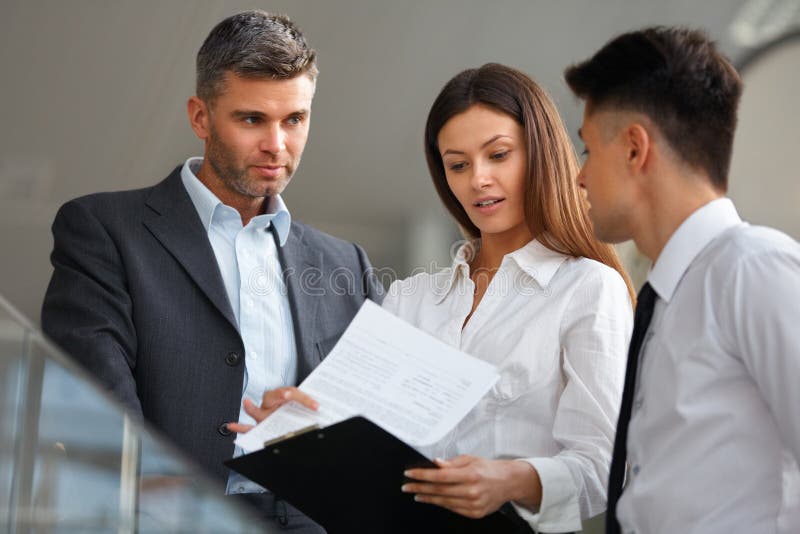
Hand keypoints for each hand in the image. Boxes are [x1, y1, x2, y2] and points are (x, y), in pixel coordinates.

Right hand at [226, 387, 318, 433]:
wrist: (294, 420)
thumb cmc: (297, 412)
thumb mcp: (303, 408)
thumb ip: (308, 406)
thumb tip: (320, 409)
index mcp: (286, 396)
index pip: (293, 392)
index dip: (304, 398)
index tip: (315, 405)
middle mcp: (273, 404)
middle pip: (273, 396)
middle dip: (281, 394)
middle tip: (289, 395)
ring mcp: (264, 414)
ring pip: (258, 411)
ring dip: (253, 407)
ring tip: (247, 403)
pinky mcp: (259, 426)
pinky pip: (248, 427)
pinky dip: (240, 427)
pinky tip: (232, 426)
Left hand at [401, 455, 540, 518]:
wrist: (508, 482)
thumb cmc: (488, 468)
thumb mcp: (470, 459)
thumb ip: (451, 463)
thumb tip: (435, 464)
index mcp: (470, 474)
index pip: (440, 476)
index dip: (422, 476)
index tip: (409, 474)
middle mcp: (472, 491)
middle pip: (439, 490)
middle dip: (420, 488)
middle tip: (407, 486)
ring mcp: (473, 504)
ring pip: (444, 501)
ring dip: (427, 498)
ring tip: (416, 494)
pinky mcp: (475, 513)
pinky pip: (453, 508)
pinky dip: (441, 503)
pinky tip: (432, 499)